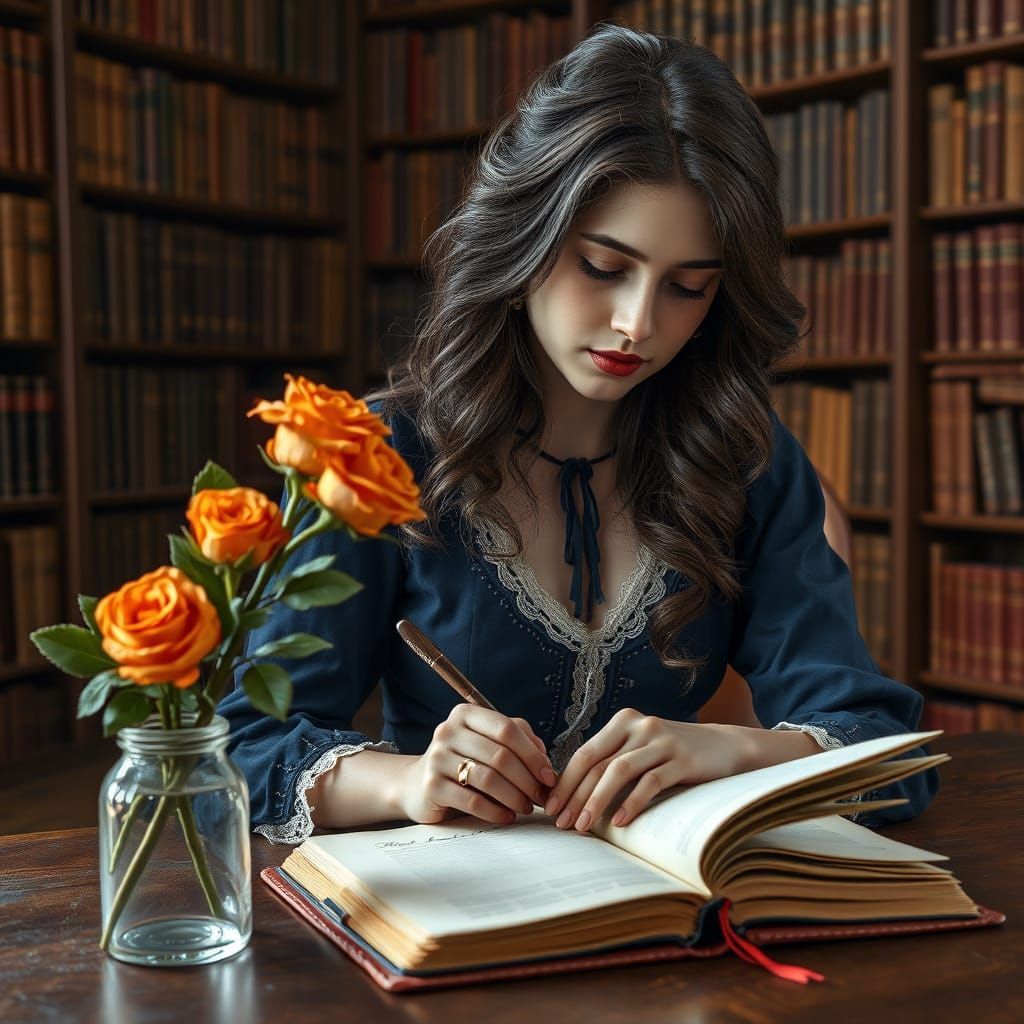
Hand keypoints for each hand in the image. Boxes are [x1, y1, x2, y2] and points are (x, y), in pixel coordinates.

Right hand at [396, 704, 556, 824]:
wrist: (417, 785)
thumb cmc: (462, 762)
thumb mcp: (488, 744)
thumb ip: (519, 742)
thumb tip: (545, 762)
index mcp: (465, 714)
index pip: (507, 728)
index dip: (532, 754)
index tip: (548, 776)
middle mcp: (448, 731)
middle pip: (500, 755)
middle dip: (527, 780)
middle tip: (541, 797)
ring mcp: (436, 758)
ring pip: (488, 779)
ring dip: (514, 797)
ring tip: (525, 807)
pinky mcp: (431, 786)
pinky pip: (473, 801)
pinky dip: (496, 811)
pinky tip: (507, 816)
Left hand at [543, 710, 749, 831]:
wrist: (725, 746)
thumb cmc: (673, 754)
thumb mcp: (641, 749)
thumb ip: (614, 760)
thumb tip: (573, 794)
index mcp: (623, 721)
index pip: (585, 753)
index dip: (565, 781)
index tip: (551, 807)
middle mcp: (639, 725)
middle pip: (597, 763)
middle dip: (575, 795)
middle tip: (562, 823)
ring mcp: (661, 740)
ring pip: (619, 771)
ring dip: (597, 801)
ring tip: (584, 826)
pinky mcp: (682, 759)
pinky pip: (650, 782)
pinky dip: (632, 802)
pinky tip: (621, 822)